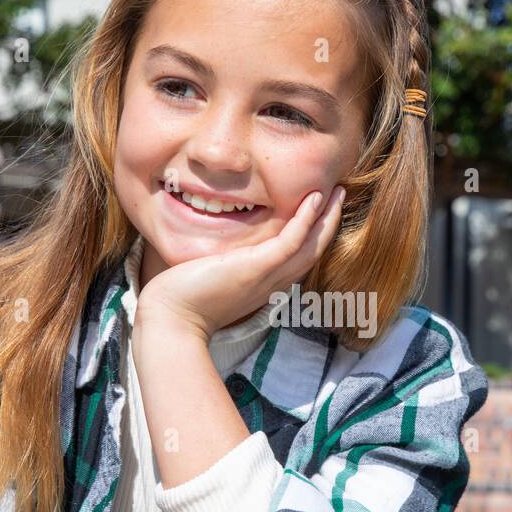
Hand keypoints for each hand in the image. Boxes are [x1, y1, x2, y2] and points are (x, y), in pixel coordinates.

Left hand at [135, 184, 344, 339]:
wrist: (171, 318)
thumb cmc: (182, 300)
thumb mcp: (211, 277)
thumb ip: (222, 264)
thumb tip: (217, 250)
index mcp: (263, 285)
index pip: (296, 259)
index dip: (312, 236)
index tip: (319, 213)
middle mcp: (271, 283)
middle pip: (312, 251)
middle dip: (328, 223)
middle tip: (340, 196)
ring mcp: (267, 276)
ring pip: (310, 245)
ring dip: (327, 217)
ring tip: (338, 192)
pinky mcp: (257, 268)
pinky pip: (291, 240)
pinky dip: (306, 219)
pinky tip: (314, 198)